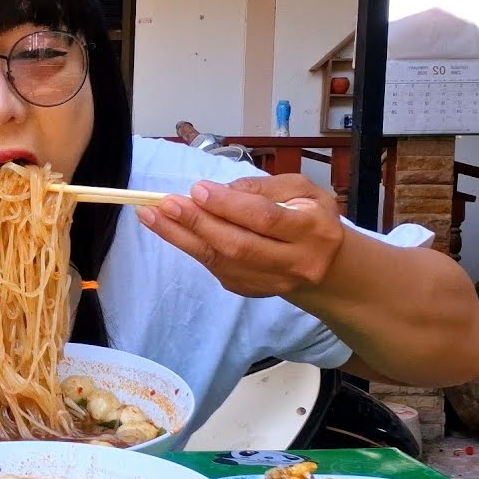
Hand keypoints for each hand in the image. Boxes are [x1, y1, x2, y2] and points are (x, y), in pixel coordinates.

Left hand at [137, 174, 345, 297]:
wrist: (326, 267)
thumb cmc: (309, 217)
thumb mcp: (301, 190)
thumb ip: (262, 188)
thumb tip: (218, 190)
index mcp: (312, 230)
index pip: (264, 218)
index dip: (229, 205)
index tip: (198, 190)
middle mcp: (293, 262)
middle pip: (238, 245)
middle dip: (198, 223)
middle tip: (166, 203)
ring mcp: (270, 282)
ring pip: (221, 261)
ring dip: (182, 237)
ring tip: (152, 216)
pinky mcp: (250, 291)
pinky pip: (216, 268)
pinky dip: (191, 248)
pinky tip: (171, 230)